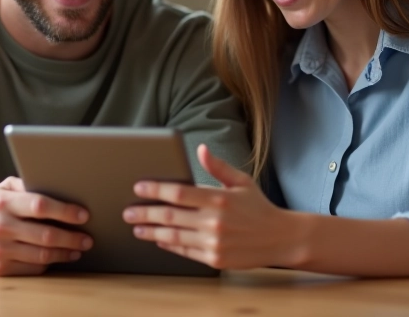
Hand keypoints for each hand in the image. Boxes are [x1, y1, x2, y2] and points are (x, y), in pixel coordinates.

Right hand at [0, 176, 92, 275]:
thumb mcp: (0, 189)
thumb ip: (25, 184)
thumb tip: (56, 184)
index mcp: (3, 203)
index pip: (41, 205)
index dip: (65, 211)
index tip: (83, 214)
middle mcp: (1, 227)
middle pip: (46, 234)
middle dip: (72, 237)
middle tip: (88, 237)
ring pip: (42, 255)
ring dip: (65, 253)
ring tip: (78, 248)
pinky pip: (32, 268)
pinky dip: (49, 263)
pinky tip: (59, 257)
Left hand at [122, 144, 299, 269]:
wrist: (280, 239)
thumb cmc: (258, 207)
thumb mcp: (241, 182)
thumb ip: (218, 167)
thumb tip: (200, 149)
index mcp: (219, 199)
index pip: (178, 193)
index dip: (155, 190)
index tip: (139, 188)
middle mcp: (214, 222)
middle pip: (169, 216)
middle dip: (144, 213)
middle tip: (128, 212)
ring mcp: (213, 242)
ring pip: (173, 236)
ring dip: (151, 232)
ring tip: (137, 228)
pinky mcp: (214, 259)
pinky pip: (185, 251)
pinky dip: (169, 245)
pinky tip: (159, 239)